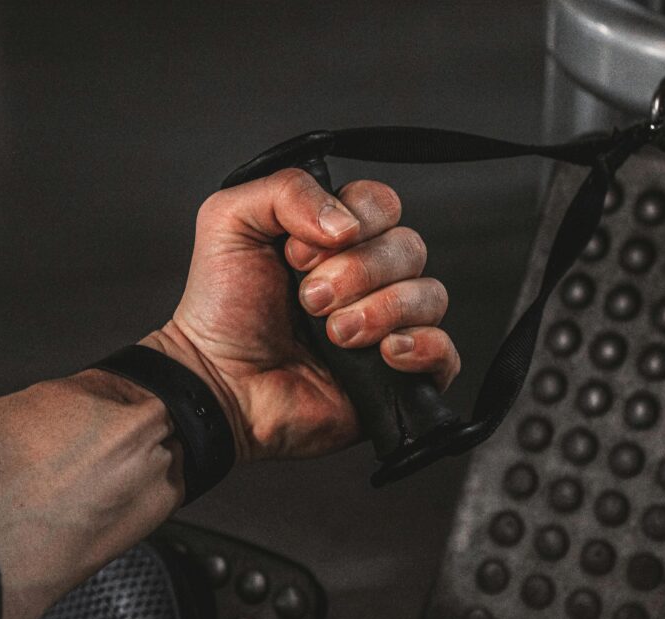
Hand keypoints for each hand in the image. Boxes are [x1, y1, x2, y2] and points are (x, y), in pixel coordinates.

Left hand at [141, 169, 459, 462]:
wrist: (218, 384)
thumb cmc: (220, 310)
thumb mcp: (229, 221)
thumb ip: (286, 188)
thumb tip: (347, 220)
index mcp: (336, 239)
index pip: (384, 205)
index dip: (354, 221)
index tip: (299, 254)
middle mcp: (368, 278)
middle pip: (409, 248)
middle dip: (357, 272)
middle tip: (309, 300)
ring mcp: (386, 327)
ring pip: (430, 295)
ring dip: (380, 311)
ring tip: (334, 335)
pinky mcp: (398, 377)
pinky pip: (446, 353)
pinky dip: (423, 346)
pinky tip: (384, 353)